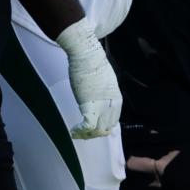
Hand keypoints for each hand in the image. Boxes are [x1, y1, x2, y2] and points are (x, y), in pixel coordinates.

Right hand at [56, 18, 121, 138]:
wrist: (86, 54)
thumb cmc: (91, 61)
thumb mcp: (102, 78)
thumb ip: (102, 89)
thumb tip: (96, 92)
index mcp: (116, 97)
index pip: (114, 119)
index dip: (104, 125)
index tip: (94, 127)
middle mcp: (112, 104)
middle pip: (107, 126)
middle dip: (95, 133)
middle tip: (83, 133)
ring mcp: (102, 106)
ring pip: (99, 130)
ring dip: (87, 135)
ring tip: (77, 133)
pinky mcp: (90, 106)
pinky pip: (88, 126)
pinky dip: (80, 131)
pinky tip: (73, 131)